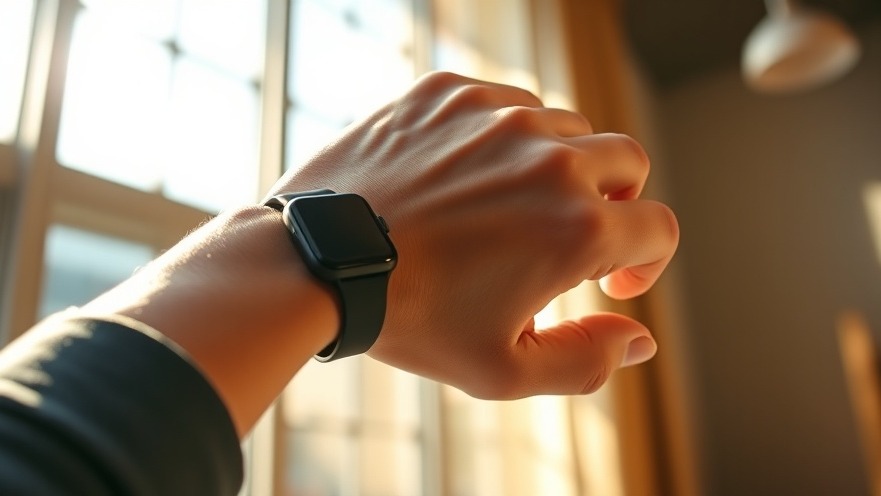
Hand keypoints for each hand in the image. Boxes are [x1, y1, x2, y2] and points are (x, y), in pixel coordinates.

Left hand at [267, 72, 678, 398]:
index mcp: (576, 227)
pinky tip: (465, 176)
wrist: (320, 262)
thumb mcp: (503, 369)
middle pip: (627, 163)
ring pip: (566, 127)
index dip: (646, 261)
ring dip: (556, 166)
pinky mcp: (450, 92)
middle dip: (615, 202)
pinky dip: (502, 137)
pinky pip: (504, 102)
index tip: (612, 280)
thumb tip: (640, 339)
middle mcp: (550, 159)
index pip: (658, 228)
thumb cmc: (410, 321)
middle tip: (571, 233)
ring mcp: (497, 115)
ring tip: (507, 208)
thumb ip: (587, 358)